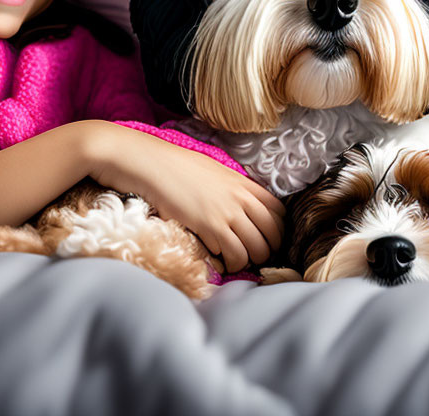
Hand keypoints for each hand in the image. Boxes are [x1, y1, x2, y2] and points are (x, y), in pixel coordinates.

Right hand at [85, 121, 284, 272]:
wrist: (149, 164)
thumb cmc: (174, 166)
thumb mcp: (210, 170)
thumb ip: (229, 188)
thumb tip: (234, 206)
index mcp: (243, 182)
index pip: (279, 211)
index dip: (277, 230)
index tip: (265, 238)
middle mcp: (241, 197)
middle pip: (274, 233)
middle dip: (267, 250)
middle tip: (251, 256)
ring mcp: (229, 212)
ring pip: (258, 249)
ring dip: (248, 260)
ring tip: (233, 260)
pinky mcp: (213, 226)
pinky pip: (236, 255)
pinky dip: (231, 264)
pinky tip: (219, 260)